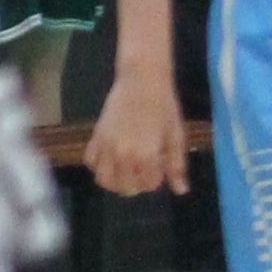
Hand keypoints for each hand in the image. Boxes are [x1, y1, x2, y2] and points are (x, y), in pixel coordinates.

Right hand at [87, 67, 187, 197]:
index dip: (157, 178)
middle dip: (138, 183)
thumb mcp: (176, 136)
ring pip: (103, 179)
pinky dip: (99, 166)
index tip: (160, 164)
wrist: (142, 81)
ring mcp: (106, 146)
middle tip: (145, 169)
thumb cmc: (164, 107)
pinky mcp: (96, 136)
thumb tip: (181, 191)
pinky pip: (90, 162)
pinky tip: (112, 158)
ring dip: (116, 180)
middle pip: (125, 187)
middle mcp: (122, 154)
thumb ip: (177, 165)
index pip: (148, 185)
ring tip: (128, 170)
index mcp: (145, 155)